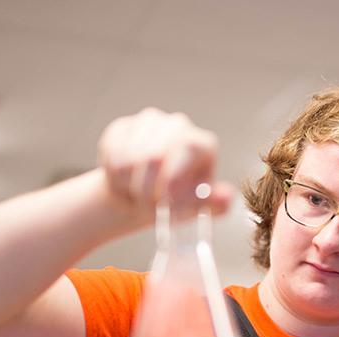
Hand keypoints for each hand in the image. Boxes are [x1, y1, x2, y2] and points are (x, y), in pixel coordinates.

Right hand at [97, 107, 232, 224]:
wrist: (141, 200)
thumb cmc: (174, 204)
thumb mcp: (198, 210)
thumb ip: (215, 204)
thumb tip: (226, 196)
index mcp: (202, 145)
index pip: (189, 147)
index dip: (173, 175)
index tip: (165, 198)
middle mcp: (179, 126)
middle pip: (156, 154)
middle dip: (148, 189)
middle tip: (149, 205)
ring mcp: (149, 123)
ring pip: (131, 155)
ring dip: (131, 185)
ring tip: (138, 195)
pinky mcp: (122, 128)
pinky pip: (113, 153)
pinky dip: (115, 176)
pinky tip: (125, 182)